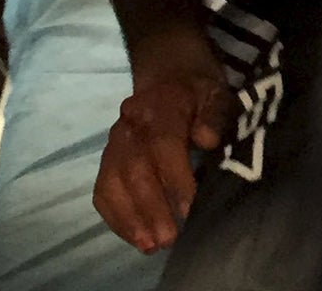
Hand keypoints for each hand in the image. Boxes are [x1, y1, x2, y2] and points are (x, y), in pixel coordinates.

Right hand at [95, 28, 231, 253]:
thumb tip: (208, 139)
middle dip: (150, 207)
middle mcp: (131, 124)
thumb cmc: (199, 92)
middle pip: (134, 168)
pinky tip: (136, 237)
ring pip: (113, 182)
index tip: (190, 209)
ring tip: (150, 246)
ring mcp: (115, 142)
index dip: (175, 178)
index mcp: (161, 104)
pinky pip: (103, 190)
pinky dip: (116, 217)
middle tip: (169, 238)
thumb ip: (216, 114)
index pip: (164, 144)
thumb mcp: (217, 93)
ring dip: (130, 218)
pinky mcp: (108, 159)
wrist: (170, 75)